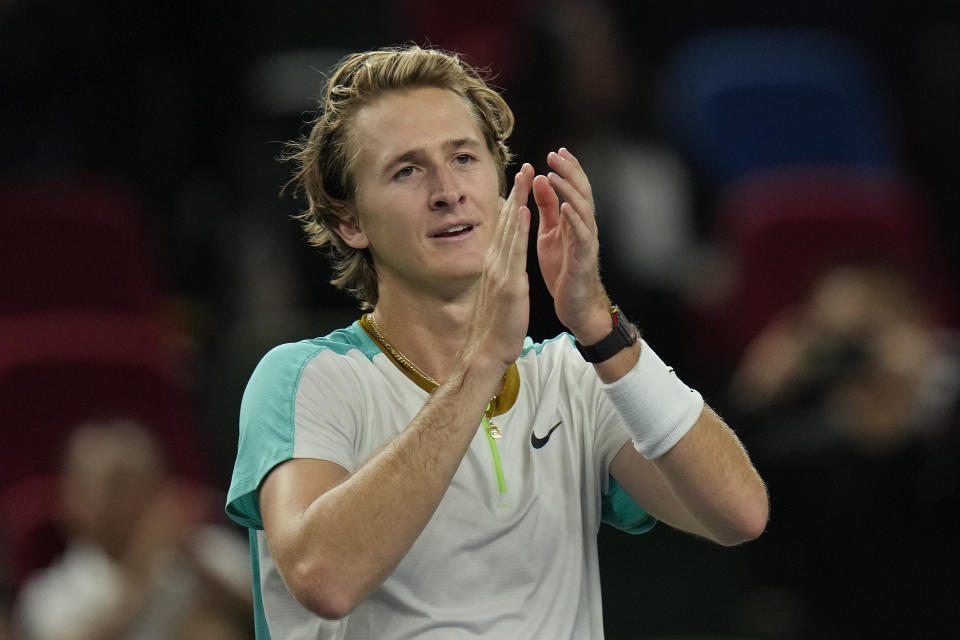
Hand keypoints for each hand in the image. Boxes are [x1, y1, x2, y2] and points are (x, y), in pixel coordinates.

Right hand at [463, 163, 533, 372]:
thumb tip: (502, 266)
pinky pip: (515, 250)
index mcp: (494, 266)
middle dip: (516, 193)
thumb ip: (500, 276)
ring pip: (510, 229)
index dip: (512, 204)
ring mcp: (500, 271)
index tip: (520, 183)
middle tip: (525, 167)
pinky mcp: (509, 283)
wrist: (486, 351)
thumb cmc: (494, 328)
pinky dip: (519, 228)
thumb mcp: (497, 295)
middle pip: (506, 222)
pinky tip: (524, 210)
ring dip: (519, 200)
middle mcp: (494, 263)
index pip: (504, 229)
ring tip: (527, 176)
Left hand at [533, 148, 609, 341]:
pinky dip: (575, 219)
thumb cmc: (562, 270)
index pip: (574, 188)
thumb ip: (546, 208)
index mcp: (574, 220)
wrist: (574, 305)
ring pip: (584, 209)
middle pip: (582, 192)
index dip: (568, 169)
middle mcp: (584, 227)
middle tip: (556, 155)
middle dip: (570, 172)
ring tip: (555, 175)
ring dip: (569, 191)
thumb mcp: (549, 233)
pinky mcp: (583, 259)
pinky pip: (582, 235)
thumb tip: (541, 178)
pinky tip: (565, 207)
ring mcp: (586, 242)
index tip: (556, 151)